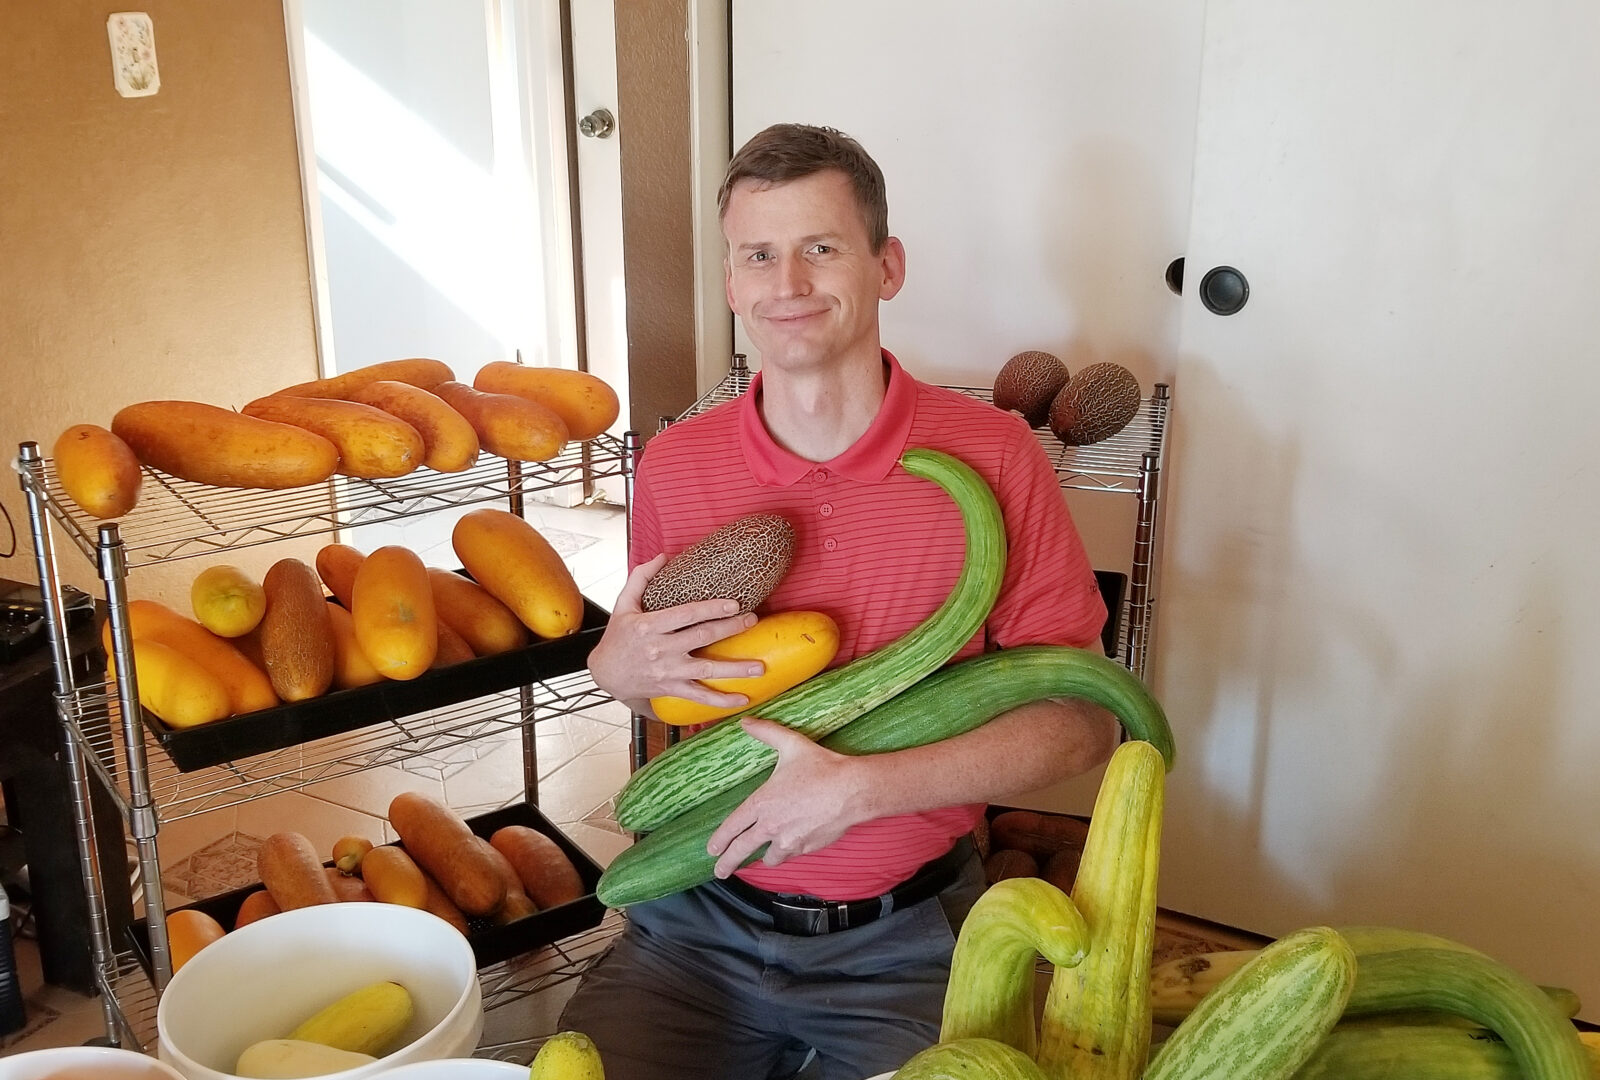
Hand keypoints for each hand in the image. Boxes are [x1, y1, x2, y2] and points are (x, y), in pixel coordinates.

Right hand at [585, 554, 764, 709]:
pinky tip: (742, 700)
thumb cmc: (618, 637)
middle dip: (730, 628)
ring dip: (735, 669)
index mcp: (650, 626)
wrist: (606, 674)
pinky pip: (699, 696)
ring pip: (706, 670)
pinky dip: (721, 702)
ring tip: (759, 667)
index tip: (734, 604)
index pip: (686, 615)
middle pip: (702, 637)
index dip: (711, 609)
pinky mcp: (672, 689)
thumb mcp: (623, 604)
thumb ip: (641, 577)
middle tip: (753, 620)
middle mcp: (660, 649)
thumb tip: (663, 556)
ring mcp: (668, 672)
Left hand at [706, 717, 870, 877]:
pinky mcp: (807, 848)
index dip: (720, 840)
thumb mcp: (791, 744)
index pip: (732, 826)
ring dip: (764, 857)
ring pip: (769, 858)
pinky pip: (790, 856)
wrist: (852, 791)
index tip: (712, 849)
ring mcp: (789, 841)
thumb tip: (745, 721)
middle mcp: (771, 826)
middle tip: (720, 871)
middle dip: (728, 863)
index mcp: (762, 803)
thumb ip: (766, 732)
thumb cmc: (822, 768)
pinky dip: (786, 854)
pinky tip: (787, 850)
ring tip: (760, 857)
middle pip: (742, 850)